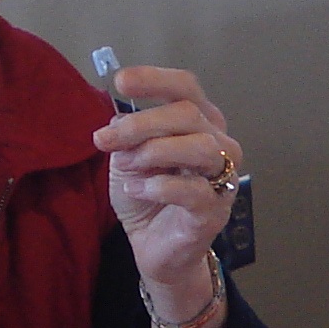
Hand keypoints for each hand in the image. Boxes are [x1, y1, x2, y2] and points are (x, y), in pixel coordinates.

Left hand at [93, 64, 240, 292]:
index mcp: (200, 123)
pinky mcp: (215, 212)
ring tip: (127, 167)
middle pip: (189, 114)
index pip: (186, 88)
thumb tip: (119, 118)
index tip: (120, 82)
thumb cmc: (148, 197)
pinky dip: (157, 186)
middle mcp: (220, 145)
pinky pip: (192, 190)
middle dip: (142, 123)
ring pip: (201, 147)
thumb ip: (126, 134)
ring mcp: (223, 179)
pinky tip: (136, 189)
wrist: (155, 247)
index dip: (155, 79)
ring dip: (154, 152)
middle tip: (105, 139)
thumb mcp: (128, 157)